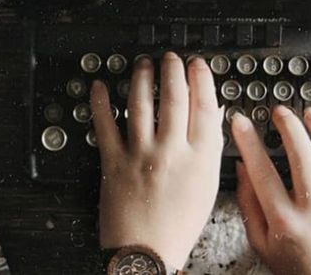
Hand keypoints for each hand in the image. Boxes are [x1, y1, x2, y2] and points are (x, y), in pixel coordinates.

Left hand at [90, 53, 223, 267]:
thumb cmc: (178, 225)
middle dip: (172, 70)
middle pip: (173, 98)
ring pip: (140, 103)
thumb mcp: (206, 187)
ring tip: (142, 64)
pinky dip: (100, 102)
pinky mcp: (112, 162)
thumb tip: (210, 115)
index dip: (201, 79)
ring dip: (140, 77)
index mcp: (199, 160)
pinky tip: (100, 86)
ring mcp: (140, 155)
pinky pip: (104, 124)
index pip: (205, 107)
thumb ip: (208, 149)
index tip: (198, 65)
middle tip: (170, 57)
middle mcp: (170, 153)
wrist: (146, 252)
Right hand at [231, 105, 310, 274]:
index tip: (240, 122)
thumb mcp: (261, 243)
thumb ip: (249, 205)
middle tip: (279, 111)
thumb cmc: (298, 267)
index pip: (262, 174)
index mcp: (285, 221)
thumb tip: (241, 170)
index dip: (248, 143)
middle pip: (303, 159)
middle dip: (289, 128)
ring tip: (308, 111)